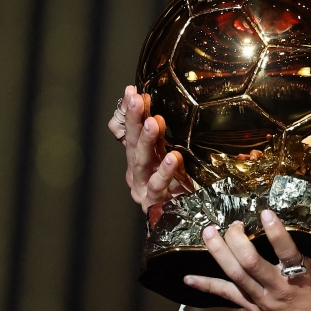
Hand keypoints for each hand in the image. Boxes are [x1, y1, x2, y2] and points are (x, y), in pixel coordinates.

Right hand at [107, 85, 191, 212]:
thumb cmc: (176, 184)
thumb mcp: (168, 156)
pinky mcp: (153, 202)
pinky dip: (165, 171)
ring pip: (142, 161)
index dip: (129, 112)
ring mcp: (143, 186)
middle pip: (132, 142)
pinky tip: (172, 158)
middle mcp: (138, 169)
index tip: (132, 91)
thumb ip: (162, 136)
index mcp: (140, 155)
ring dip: (147, 141)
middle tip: (137, 99)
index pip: (129, 130)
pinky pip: (159, 185)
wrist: (182, 219)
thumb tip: (156, 106)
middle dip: (134, 119)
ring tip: (152, 123)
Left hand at [186, 210, 310, 310]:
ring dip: (219, 253)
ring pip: (235, 275)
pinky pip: (225, 296)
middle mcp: (278, 289)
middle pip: (250, 264)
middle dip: (236, 241)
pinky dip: (206, 287)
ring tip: (207, 232)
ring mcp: (262, 300)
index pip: (287, 254)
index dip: (275, 233)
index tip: (265, 212)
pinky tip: (187, 278)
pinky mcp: (252, 308)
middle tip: (230, 222)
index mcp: (304, 279)